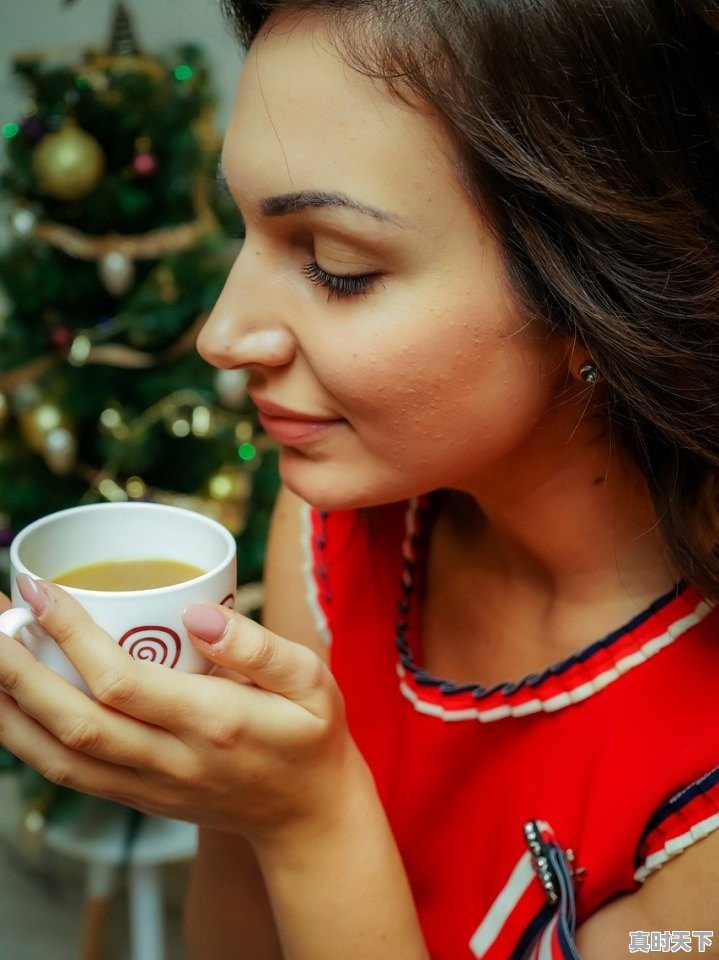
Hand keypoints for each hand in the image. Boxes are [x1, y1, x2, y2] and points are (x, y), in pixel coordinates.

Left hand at [0, 578, 361, 848]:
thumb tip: (195, 611)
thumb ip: (257, 646)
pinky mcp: (137, 797)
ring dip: (8, 708)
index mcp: (214, 724)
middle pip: (73, 722)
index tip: (38, 589)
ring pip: (58, 757)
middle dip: (17, 669)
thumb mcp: (311, 681)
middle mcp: (171, 762)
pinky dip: (27, 741)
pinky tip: (9, 704)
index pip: (122, 681)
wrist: (309, 818)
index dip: (71, 634)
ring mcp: (149, 787)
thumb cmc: (311, 737)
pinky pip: (69, 774)